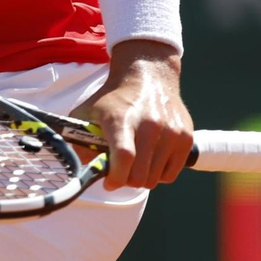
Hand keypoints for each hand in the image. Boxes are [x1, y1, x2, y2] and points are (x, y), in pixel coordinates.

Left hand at [71, 40, 193, 190]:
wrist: (149, 77)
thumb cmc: (114, 100)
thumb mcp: (89, 113)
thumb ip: (79, 140)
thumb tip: (75, 168)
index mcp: (122, 119)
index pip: (123, 157)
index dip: (115, 177)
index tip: (108, 182)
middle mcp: (150, 125)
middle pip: (139, 175)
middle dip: (126, 180)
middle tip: (120, 170)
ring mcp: (171, 132)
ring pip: (155, 179)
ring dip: (142, 177)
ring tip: (135, 162)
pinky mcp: (186, 138)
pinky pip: (170, 174)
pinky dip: (159, 173)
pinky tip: (150, 159)